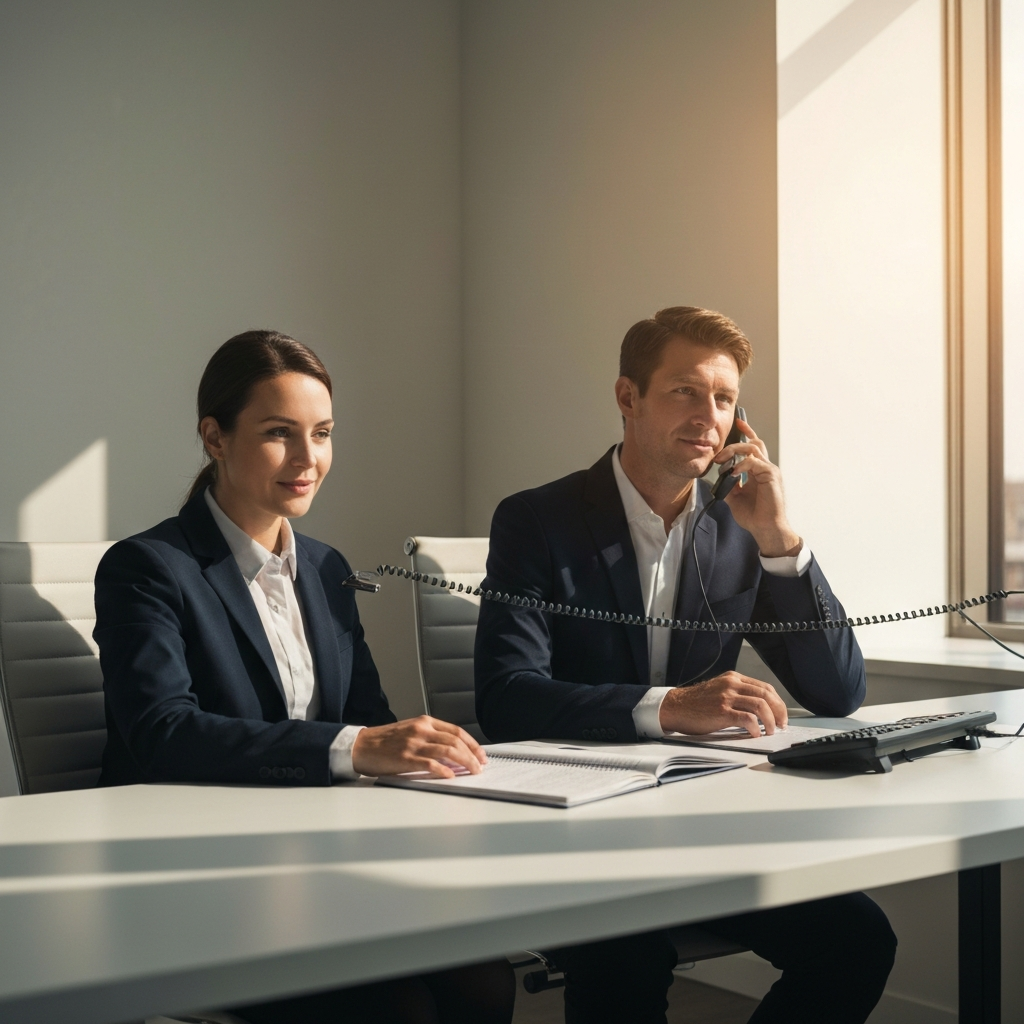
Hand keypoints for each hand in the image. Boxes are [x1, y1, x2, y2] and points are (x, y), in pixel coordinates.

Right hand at [351, 716, 486, 777]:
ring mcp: (414, 744)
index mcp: (424, 722)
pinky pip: (430, 764)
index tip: (481, 754)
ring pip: (448, 751)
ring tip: (472, 771)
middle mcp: (421, 730)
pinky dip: (443, 770)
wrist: (361, 746)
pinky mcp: (405, 758)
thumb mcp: (410, 731)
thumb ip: (430, 738)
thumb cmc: (385, 741)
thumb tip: (454, 753)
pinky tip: (451, 776)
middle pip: (456, 741)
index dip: (472, 743)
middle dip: (472, 755)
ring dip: (465, 762)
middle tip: (480, 765)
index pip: (456, 731)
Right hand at [658, 672, 788, 736]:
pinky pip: (747, 718)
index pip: (765, 687)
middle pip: (766, 695)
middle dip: (779, 712)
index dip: (778, 703)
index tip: (781, 715)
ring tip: (770, 731)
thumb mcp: (719, 691)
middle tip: (781, 725)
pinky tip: (754, 734)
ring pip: (760, 705)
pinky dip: (755, 727)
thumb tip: (760, 710)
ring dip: (770, 721)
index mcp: (733, 678)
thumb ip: (738, 695)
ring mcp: (726, 697)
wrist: (676, 707)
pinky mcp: (722, 711)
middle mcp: (731, 684)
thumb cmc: (696, 703)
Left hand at [715, 420, 801, 557]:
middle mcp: (766, 468)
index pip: (753, 446)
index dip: (747, 433)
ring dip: (734, 452)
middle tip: (718, 454)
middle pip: (753, 443)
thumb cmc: (754, 516)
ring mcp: (770, 470)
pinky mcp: (771, 475)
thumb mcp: (735, 498)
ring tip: (721, 462)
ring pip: (753, 448)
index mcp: (758, 471)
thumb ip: (729, 484)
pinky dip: (742, 465)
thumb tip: (718, 475)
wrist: (766, 529)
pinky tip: (733, 473)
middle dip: (734, 442)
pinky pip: (754, 462)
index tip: (738, 422)